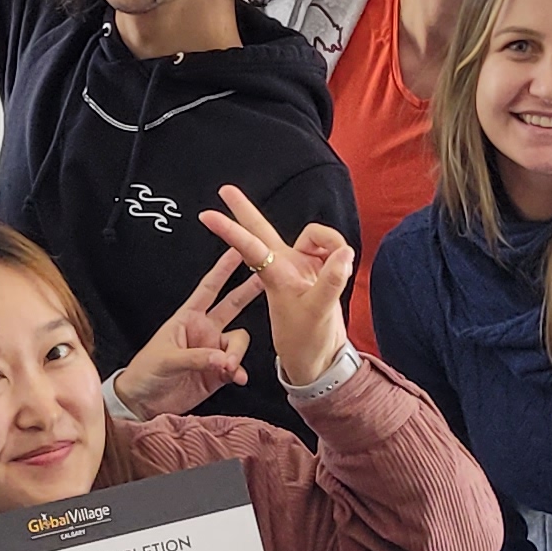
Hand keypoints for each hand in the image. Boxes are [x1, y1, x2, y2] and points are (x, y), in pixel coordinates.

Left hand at [109, 249, 262, 420]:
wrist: (143, 403)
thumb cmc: (145, 373)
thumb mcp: (167, 359)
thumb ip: (197, 357)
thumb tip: (224, 359)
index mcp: (187, 318)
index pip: (209, 288)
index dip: (223, 269)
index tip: (238, 250)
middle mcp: (204, 331)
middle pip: (233, 305)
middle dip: (249, 292)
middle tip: (266, 280)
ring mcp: (213, 351)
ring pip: (238, 342)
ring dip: (236, 353)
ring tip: (226, 367)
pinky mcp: (218, 373)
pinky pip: (237, 366)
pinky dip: (238, 372)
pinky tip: (234, 377)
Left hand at [197, 185, 352, 389]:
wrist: (319, 360)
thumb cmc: (306, 342)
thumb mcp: (318, 313)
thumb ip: (332, 281)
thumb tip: (344, 252)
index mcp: (273, 276)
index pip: (248, 247)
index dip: (228, 230)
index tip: (206, 216)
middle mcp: (283, 267)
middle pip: (262, 231)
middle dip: (245, 210)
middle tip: (225, 190)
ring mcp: (300, 267)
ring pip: (314, 235)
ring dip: (331, 241)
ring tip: (342, 265)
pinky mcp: (317, 271)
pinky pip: (331, 249)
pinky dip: (341, 255)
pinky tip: (345, 268)